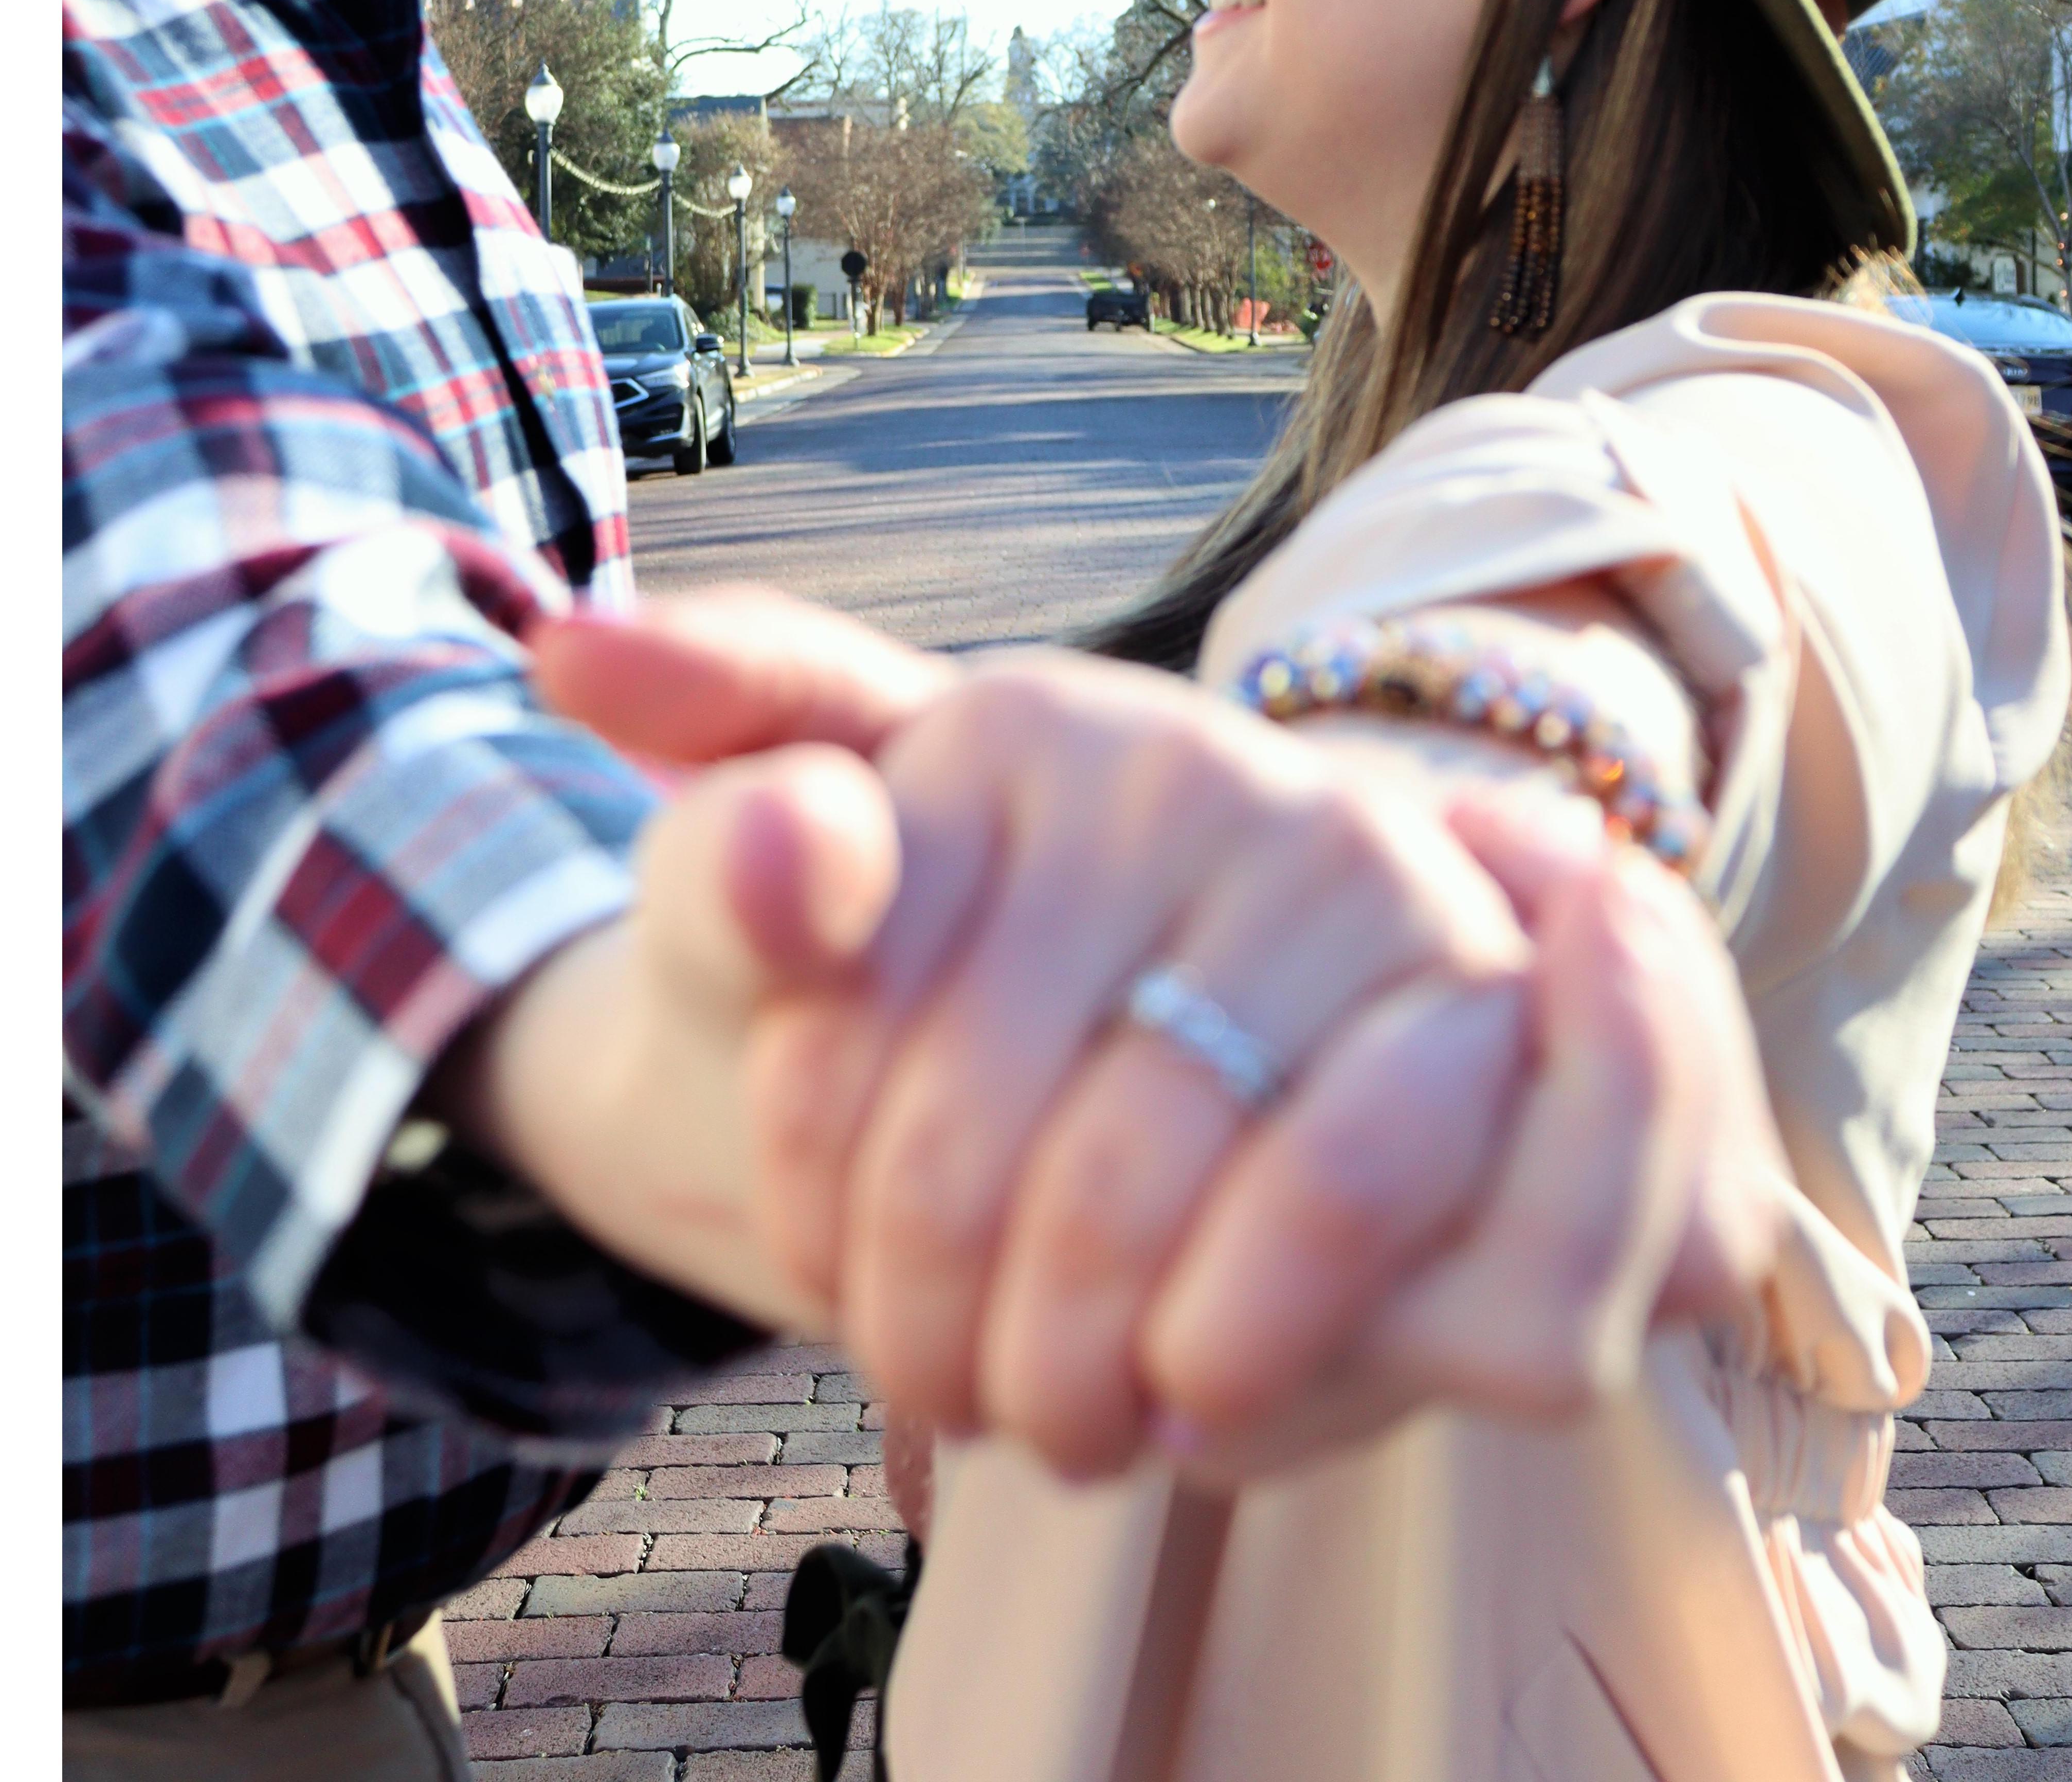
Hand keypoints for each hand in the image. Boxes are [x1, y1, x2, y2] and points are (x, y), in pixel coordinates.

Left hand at [530, 590, 1777, 1475]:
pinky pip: (1393, 1195)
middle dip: (964, 1329)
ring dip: (1113, 1358)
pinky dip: (1280, 1334)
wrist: (1119, 1027)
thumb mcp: (782, 912)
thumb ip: (704, 828)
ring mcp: (1362, 867)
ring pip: (1190, 1180)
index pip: (855, 1030)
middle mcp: (1191, 758)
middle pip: (1022, 1136)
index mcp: (1008, 723)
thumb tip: (579, 659)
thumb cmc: (931, 989)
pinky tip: (1213, 1387)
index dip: (822, 1208)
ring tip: (1070, 1413)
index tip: (822, 1277)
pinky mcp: (1492, 999)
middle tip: (949, 1399)